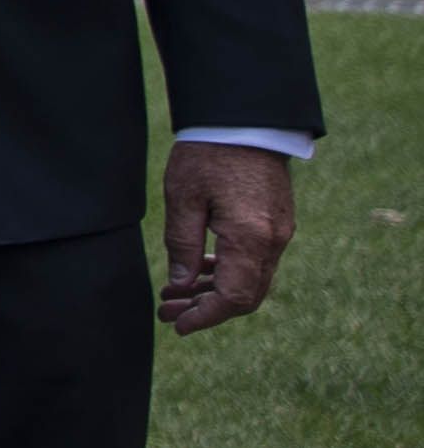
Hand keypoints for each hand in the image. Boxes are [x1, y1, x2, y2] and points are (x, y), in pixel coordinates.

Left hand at [161, 140, 295, 332]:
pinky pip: (256, 261)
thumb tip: (181, 285)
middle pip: (245, 295)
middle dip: (206, 309)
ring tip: (174, 294)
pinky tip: (199, 270)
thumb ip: (183, 246)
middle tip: (167, 311)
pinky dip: (229, 272)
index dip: (205, 317)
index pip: (234, 298)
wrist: (245, 122)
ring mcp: (279, 233)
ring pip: (251, 280)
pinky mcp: (276, 223)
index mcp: (250, 238)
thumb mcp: (183, 199)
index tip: (178, 325)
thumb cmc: (208, 155)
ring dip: (215, 291)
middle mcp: (273, 241)